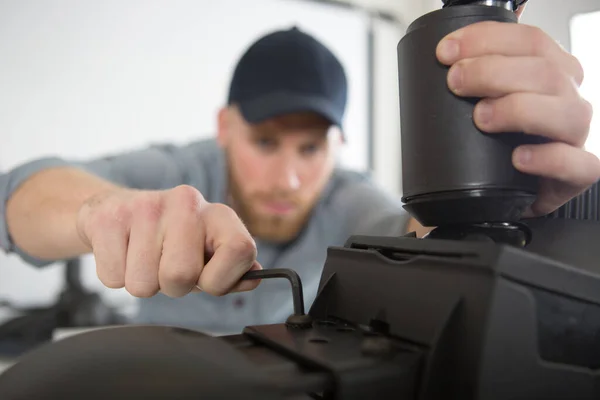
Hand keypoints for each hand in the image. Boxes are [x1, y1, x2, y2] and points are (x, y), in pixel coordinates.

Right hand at [76, 185, 261, 297]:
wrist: (115, 211)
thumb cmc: (168, 240)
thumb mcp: (206, 253)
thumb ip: (232, 268)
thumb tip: (254, 278)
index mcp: (218, 213)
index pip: (241, 250)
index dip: (222, 279)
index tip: (207, 279)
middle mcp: (187, 202)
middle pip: (181, 276)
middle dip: (172, 286)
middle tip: (166, 268)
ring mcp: (146, 206)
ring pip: (143, 285)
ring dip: (142, 282)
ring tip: (143, 258)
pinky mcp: (108, 217)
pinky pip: (113, 278)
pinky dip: (115, 275)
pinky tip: (122, 252)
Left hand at [436, 20, 599, 216]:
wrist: (514, 189)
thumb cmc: (499, 143)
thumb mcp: (488, 101)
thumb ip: (475, 79)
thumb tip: (438, 62)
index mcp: (551, 70)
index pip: (529, 40)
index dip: (486, 40)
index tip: (446, 51)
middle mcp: (567, 97)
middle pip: (544, 71)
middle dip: (492, 72)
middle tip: (455, 82)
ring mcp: (576, 135)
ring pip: (566, 112)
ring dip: (517, 110)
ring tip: (480, 119)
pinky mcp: (579, 172)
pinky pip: (577, 164)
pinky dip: (547, 158)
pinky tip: (518, 158)